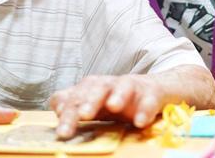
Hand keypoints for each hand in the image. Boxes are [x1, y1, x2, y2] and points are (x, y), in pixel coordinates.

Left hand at [50, 74, 167, 138]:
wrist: (157, 89)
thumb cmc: (121, 98)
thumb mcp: (96, 103)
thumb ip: (75, 104)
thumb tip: (58, 108)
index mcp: (93, 87)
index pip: (76, 96)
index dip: (67, 110)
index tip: (62, 129)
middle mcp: (111, 85)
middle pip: (96, 88)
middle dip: (89, 101)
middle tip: (82, 115)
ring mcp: (132, 87)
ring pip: (124, 86)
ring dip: (118, 95)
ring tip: (113, 106)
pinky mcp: (153, 93)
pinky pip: (150, 100)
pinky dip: (145, 109)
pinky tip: (140, 121)